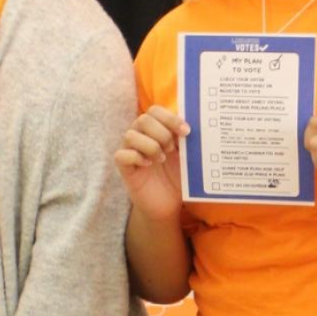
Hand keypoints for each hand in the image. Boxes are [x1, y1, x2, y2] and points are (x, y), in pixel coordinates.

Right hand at [115, 106, 187, 223]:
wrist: (168, 204)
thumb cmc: (177, 177)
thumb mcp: (186, 156)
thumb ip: (186, 140)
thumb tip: (194, 124)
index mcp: (155, 130)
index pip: (155, 110)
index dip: (170, 118)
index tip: (186, 132)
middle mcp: (140, 136)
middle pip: (143, 119)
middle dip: (162, 133)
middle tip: (172, 149)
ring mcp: (130, 151)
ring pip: (131, 135)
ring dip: (151, 146)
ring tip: (161, 159)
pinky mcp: (124, 168)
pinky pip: (122, 155)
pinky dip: (137, 158)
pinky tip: (148, 165)